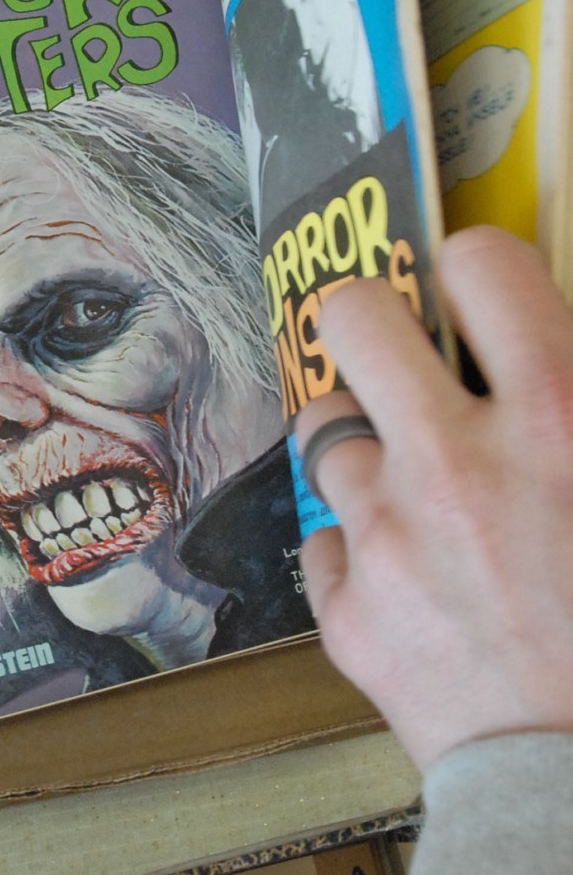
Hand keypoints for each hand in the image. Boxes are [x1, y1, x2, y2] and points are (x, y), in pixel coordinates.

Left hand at [295, 224, 572, 772]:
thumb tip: (549, 366)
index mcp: (560, 418)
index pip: (481, 263)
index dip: (476, 267)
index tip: (478, 292)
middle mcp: (458, 462)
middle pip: (352, 315)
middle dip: (369, 321)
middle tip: (395, 355)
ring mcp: (388, 536)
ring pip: (325, 432)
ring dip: (366, 449)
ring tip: (417, 491)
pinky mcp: (347, 610)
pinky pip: (326, 541)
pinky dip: (361, 552)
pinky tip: (413, 580)